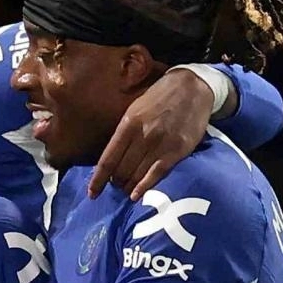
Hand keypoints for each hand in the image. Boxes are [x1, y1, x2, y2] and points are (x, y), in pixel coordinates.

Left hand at [87, 68, 211, 200]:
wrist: (191, 87)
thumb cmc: (158, 99)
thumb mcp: (134, 110)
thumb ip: (123, 133)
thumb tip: (111, 157)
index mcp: (127, 124)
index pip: (108, 159)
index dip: (98, 179)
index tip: (91, 193)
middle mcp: (142, 135)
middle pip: (121, 169)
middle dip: (115, 182)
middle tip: (115, 186)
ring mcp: (161, 143)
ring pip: (138, 174)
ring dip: (128, 186)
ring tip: (125, 190)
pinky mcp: (177, 150)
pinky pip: (157, 173)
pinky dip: (144, 187)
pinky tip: (136, 195)